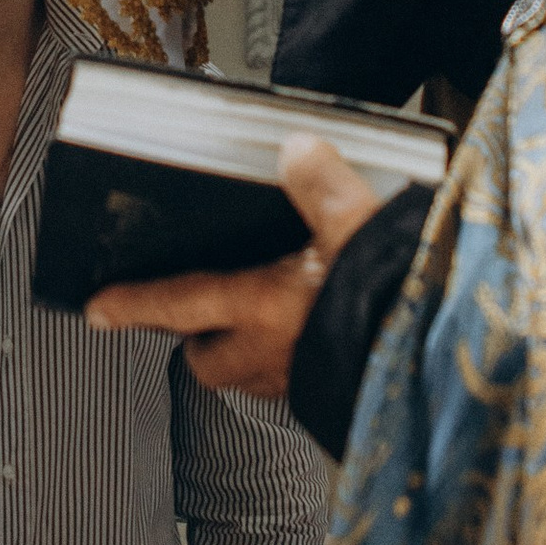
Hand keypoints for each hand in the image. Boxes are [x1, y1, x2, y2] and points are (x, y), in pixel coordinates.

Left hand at [86, 136, 387, 395]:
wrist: (447, 360)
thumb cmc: (399, 295)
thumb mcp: (358, 221)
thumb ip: (321, 180)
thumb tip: (296, 148)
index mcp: (260, 306)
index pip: (176, 304)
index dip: (133, 303)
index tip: (98, 309)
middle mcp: (270, 353)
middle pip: (205, 360)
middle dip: (195, 341)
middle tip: (198, 318)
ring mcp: (302, 381)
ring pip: (248, 377)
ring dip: (243, 355)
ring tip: (258, 325)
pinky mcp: (335, 396)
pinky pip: (294, 384)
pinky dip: (291, 364)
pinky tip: (317, 340)